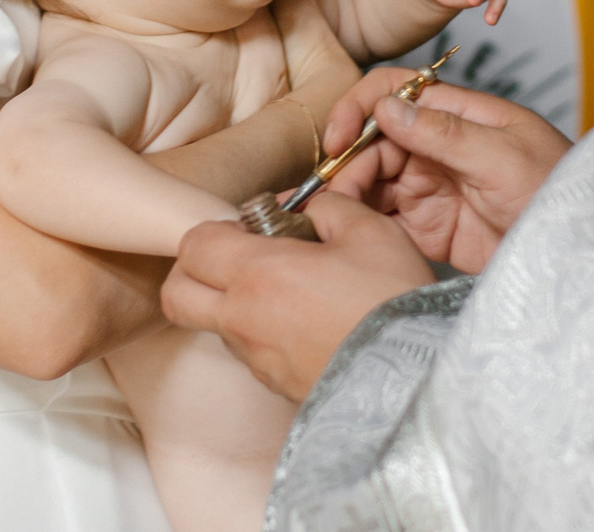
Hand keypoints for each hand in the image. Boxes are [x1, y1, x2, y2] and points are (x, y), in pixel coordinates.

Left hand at [162, 193, 435, 400]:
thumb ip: (329, 207)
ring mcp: (256, 360)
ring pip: (213, 324)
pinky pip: (249, 352)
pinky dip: (262, 331)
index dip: (216, 229)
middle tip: (239, 257)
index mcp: (257, 274)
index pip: (192, 245)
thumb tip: (311, 208)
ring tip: (288, 289)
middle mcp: (243, 320)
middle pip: (177, 294)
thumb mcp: (370, 231)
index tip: (253, 227)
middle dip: (195, 270)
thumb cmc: (391, 301)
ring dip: (232, 301)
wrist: (416, 378)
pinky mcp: (275, 386)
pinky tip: (307, 321)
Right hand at [321, 69, 569, 274]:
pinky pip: (384, 220)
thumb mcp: (505, 157)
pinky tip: (352, 235)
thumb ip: (445, 133)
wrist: (578, 254)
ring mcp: (432, 187)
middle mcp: (439, 147)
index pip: (394, 93)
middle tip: (335, 193)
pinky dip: (363, 224)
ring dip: (350, 195)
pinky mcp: (429, 228)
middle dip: (348, 162)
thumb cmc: (560, 191)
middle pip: (374, 141)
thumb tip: (387, 107)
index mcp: (459, 115)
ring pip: (372, 181)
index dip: (359, 109)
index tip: (337, 139)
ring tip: (338, 218)